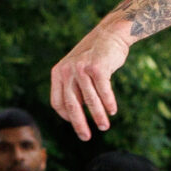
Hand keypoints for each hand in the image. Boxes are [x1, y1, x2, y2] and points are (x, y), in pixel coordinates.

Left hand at [50, 22, 129, 138]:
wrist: (111, 33)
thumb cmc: (95, 56)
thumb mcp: (77, 68)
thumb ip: (73, 87)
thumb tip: (75, 115)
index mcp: (58, 72)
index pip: (58, 102)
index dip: (66, 117)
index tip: (76, 124)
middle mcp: (67, 70)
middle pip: (71, 105)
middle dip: (79, 124)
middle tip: (86, 137)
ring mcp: (81, 68)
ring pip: (89, 100)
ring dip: (98, 116)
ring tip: (104, 127)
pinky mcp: (97, 67)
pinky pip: (103, 91)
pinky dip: (109, 103)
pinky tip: (113, 111)